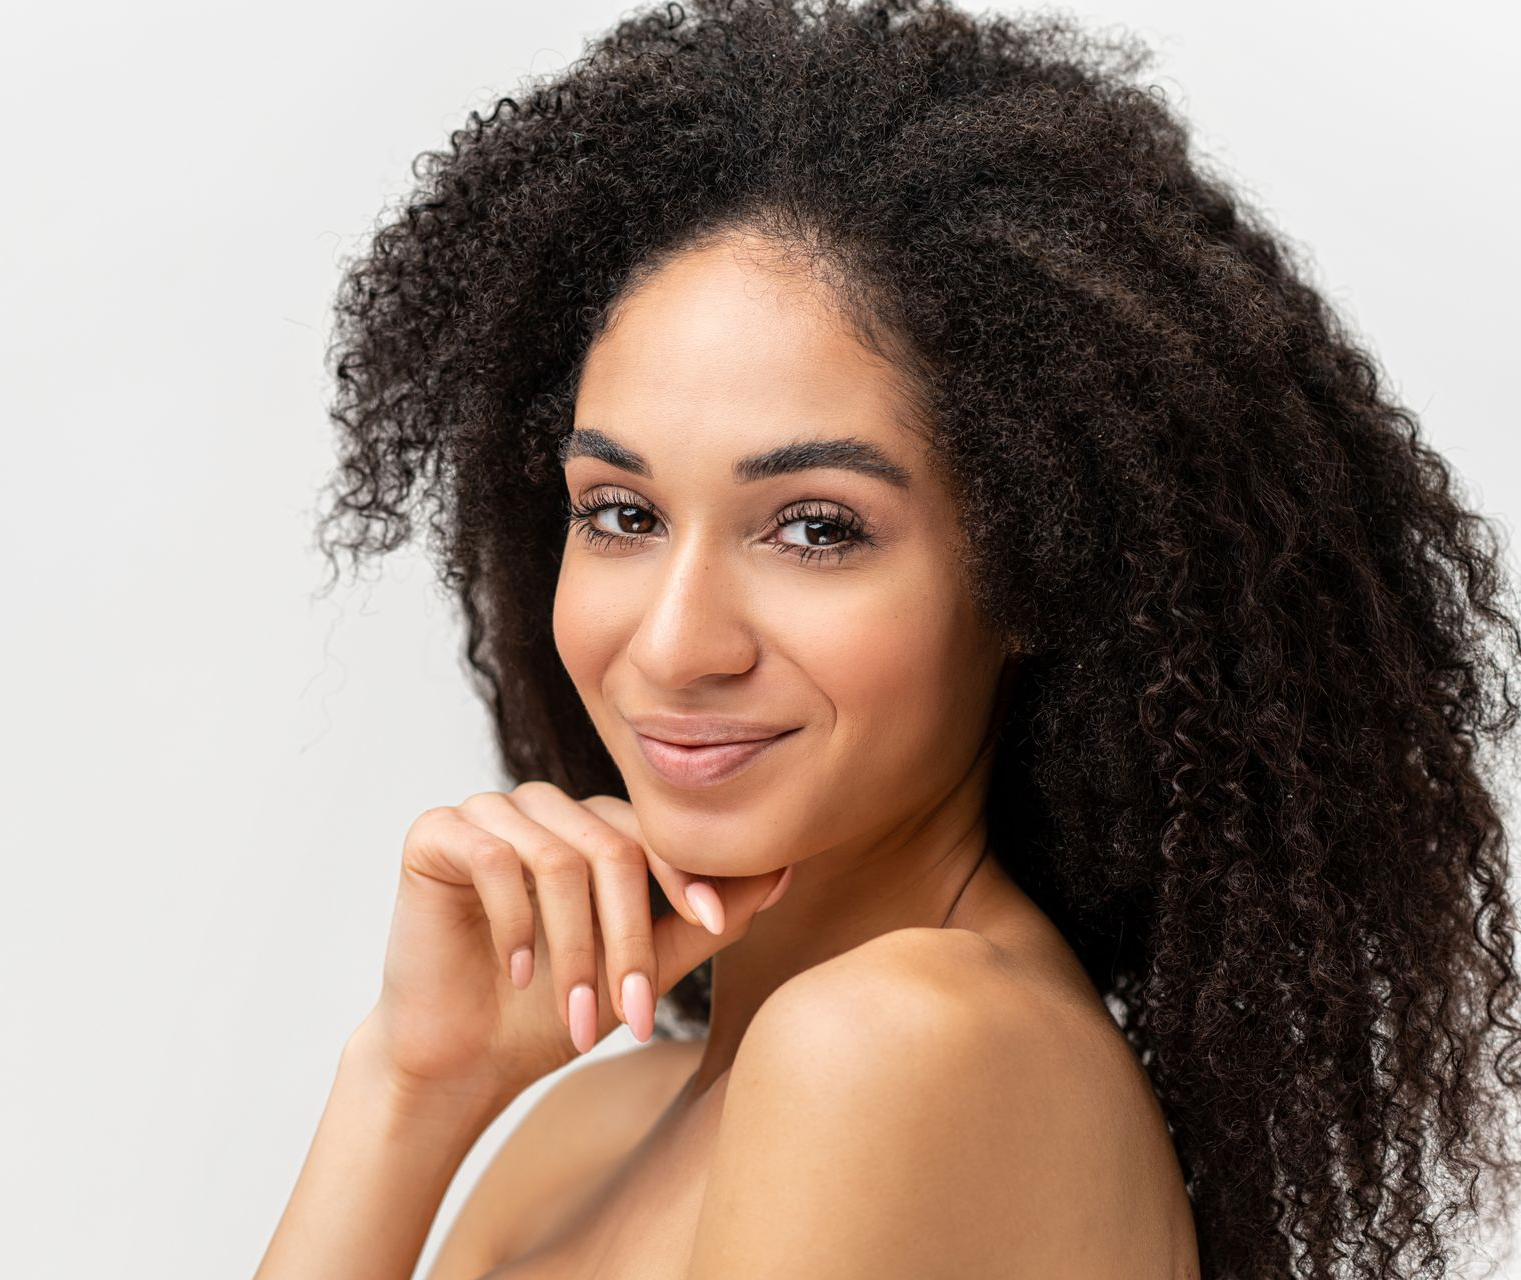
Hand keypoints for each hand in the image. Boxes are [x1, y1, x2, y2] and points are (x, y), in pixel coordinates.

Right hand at [356, 782, 793, 1110]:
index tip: (714, 927)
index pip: (653, 832)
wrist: (462, 1059)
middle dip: (628, 940)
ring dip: (573, 949)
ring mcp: (489, 813)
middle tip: (631, 1016)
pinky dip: (515, 924)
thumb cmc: (552, 1013)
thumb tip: (783, 872)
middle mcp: (545, 809)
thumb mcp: (645, 966)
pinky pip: (493, 858)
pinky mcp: (436, 832)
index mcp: (593, 826)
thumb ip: (705, 920)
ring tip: (575, 1016)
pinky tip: (517, 972)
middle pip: (612, 848)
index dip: (685, 877)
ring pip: (559, 858)